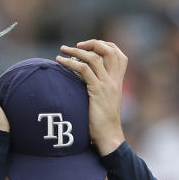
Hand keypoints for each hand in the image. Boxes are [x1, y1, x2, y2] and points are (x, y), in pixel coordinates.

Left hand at [56, 40, 126, 155]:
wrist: (109, 136)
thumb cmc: (103, 122)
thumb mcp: (105, 101)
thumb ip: (99, 88)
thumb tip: (82, 80)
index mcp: (118, 81)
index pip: (118, 54)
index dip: (104, 45)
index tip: (88, 47)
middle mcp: (114, 80)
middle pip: (108, 50)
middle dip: (91, 43)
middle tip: (75, 45)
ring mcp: (106, 84)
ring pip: (93, 58)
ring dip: (76, 51)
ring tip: (62, 50)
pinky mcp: (97, 91)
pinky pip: (83, 70)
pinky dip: (70, 63)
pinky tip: (60, 62)